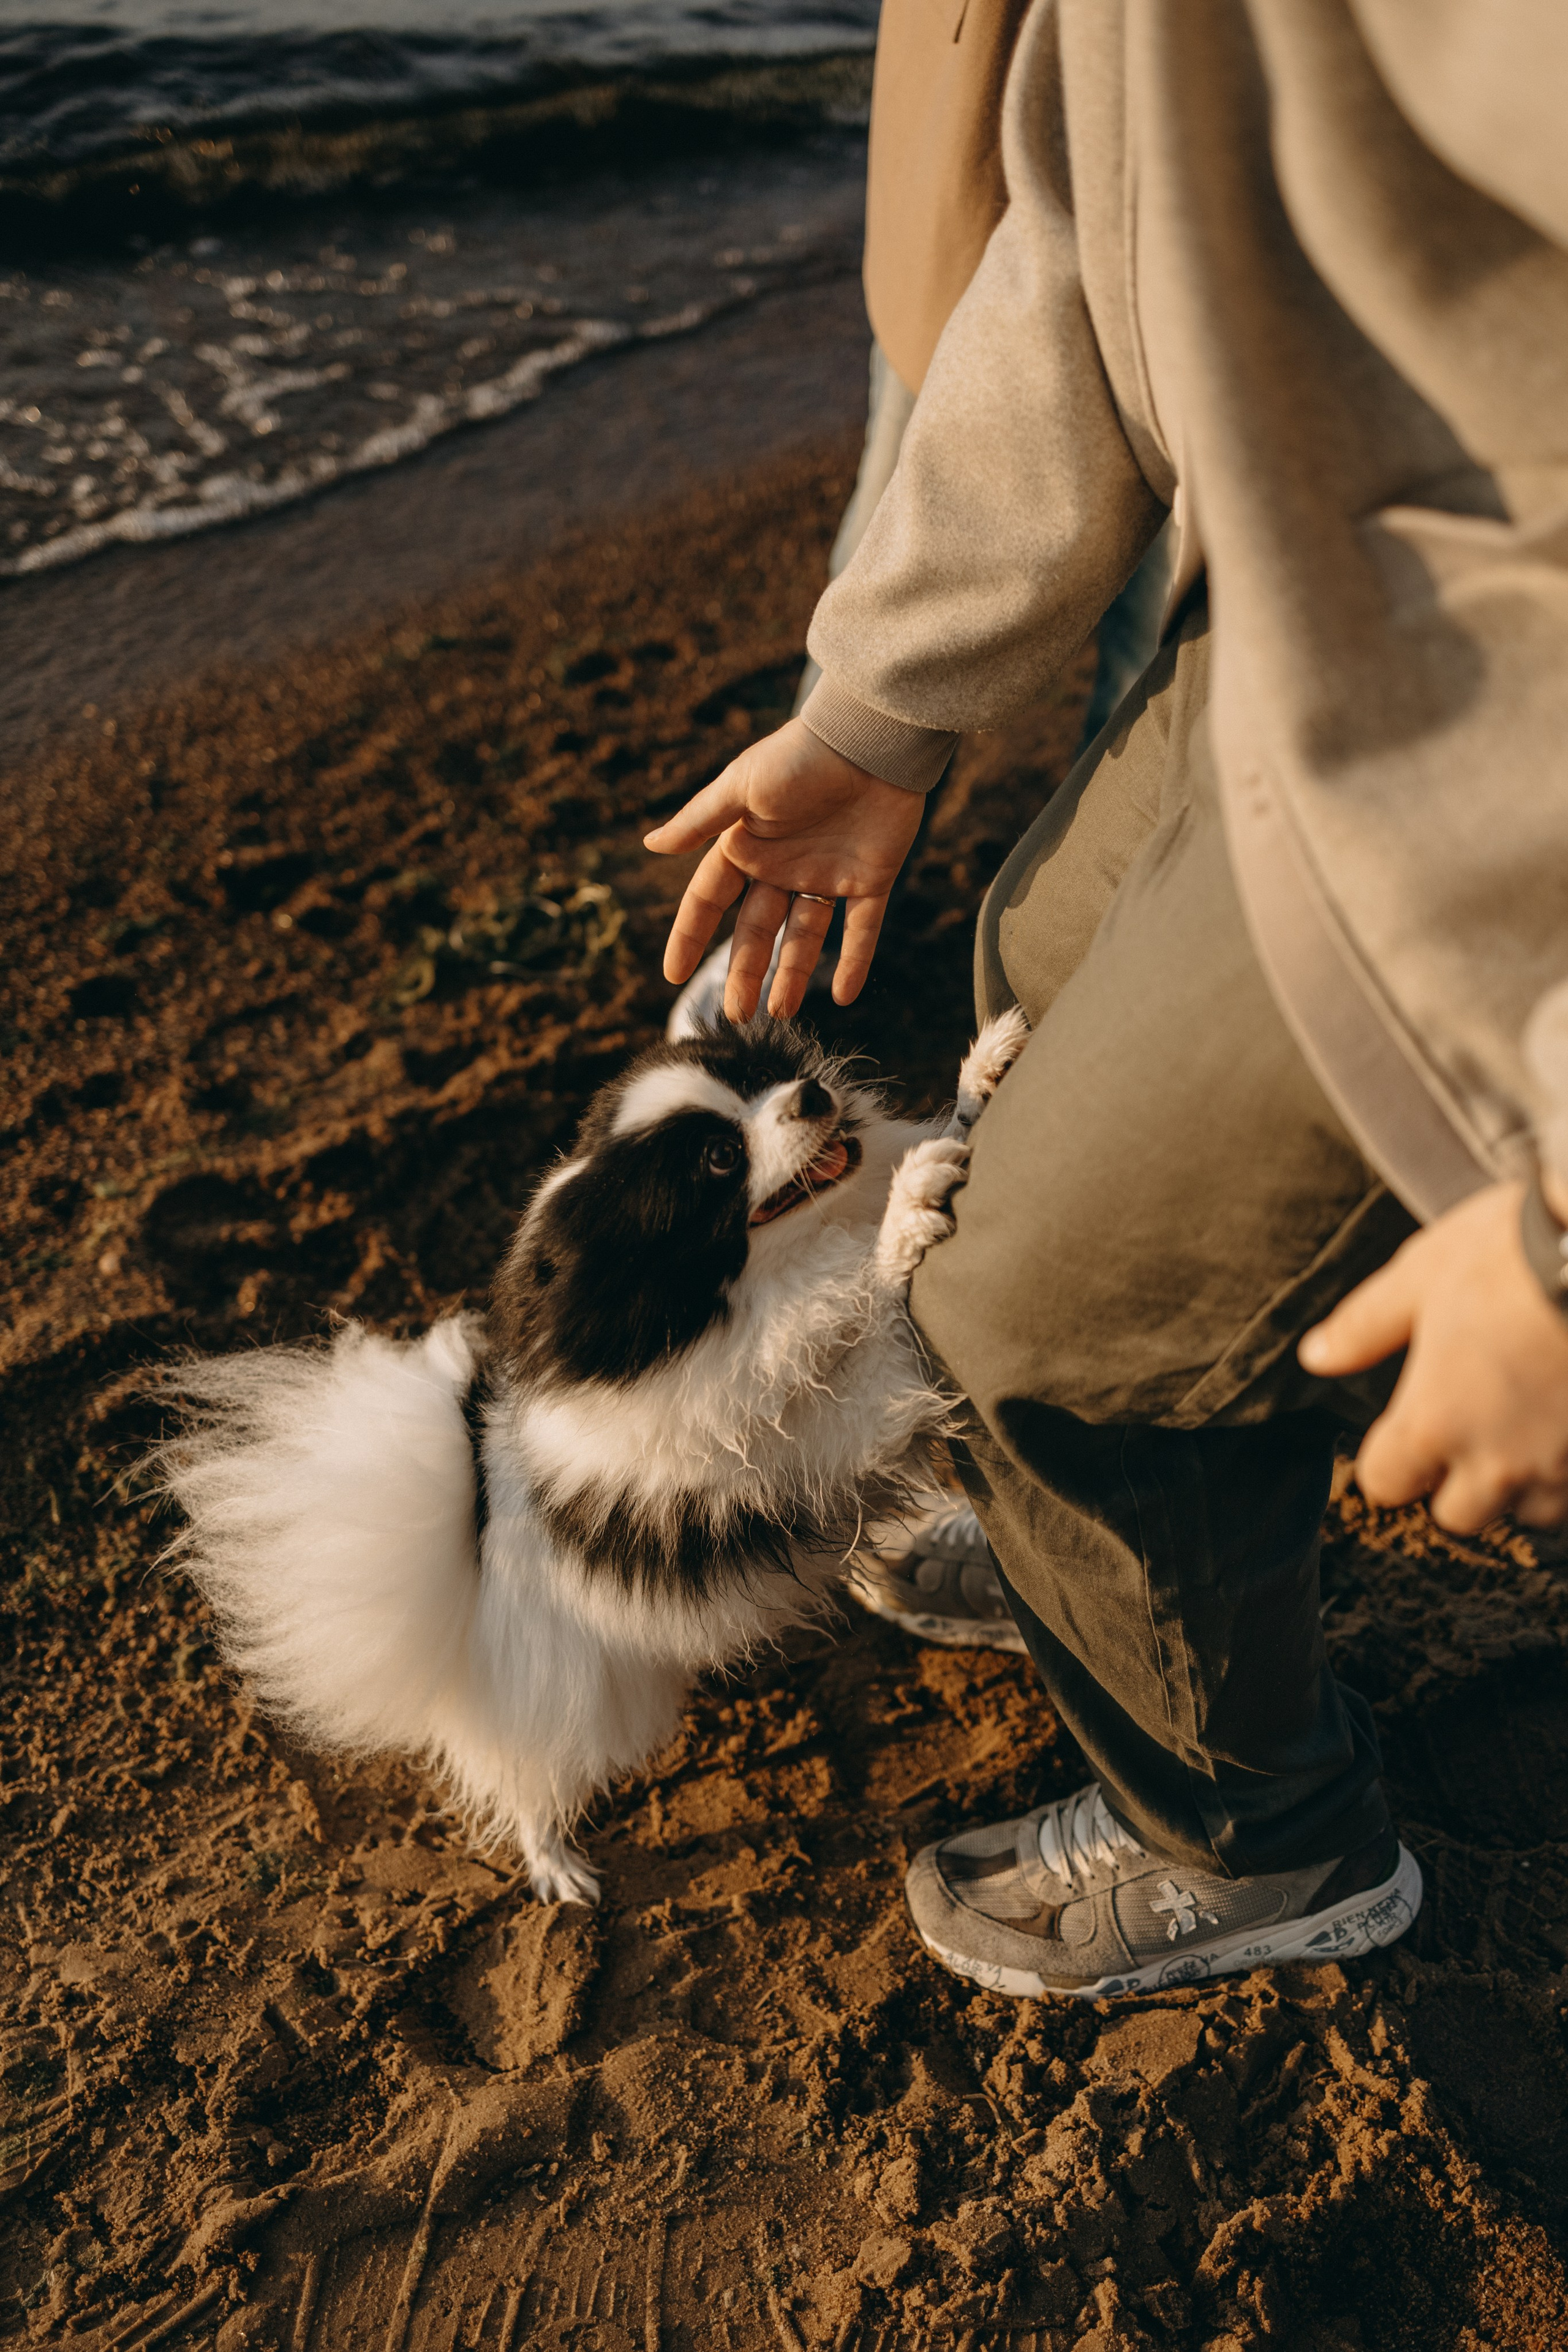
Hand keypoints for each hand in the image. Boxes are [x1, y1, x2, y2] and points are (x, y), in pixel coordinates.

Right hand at [643, 717, 923, 1018]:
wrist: (870, 740)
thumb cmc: (800, 756)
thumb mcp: (742, 786)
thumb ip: (700, 821)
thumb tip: (650, 845)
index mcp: (746, 846)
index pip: (709, 902)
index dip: (691, 937)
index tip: (673, 976)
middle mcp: (782, 867)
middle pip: (756, 931)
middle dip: (744, 973)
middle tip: (736, 1015)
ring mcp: (826, 875)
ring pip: (804, 938)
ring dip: (792, 976)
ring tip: (778, 1013)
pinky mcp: (871, 880)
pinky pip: (861, 930)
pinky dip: (854, 962)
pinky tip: (841, 996)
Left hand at [1299, 1180, 1567, 1531]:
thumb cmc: (1513, 1252)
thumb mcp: (1421, 1274)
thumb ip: (1365, 1326)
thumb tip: (1316, 1356)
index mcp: (1434, 1422)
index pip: (1387, 1484)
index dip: (1389, 1460)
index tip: (1402, 1433)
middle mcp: (1498, 1460)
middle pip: (1458, 1513)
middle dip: (1455, 1480)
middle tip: (1469, 1424)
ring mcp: (1563, 1465)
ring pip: (1530, 1511)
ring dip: (1521, 1482)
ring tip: (1526, 1425)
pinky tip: (1564, 1424)